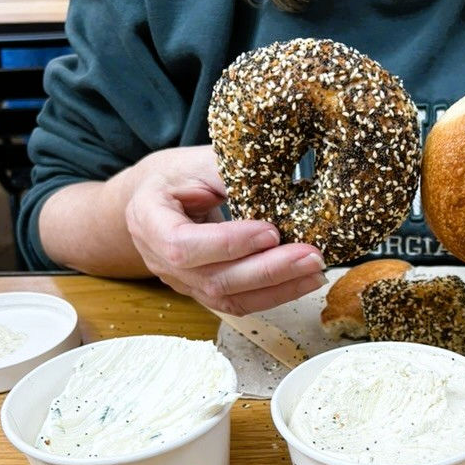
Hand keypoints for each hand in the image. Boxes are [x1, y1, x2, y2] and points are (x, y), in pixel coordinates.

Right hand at [125, 146, 326, 313]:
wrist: (156, 198)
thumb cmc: (178, 176)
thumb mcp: (198, 162)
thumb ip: (231, 172)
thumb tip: (283, 180)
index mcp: (148, 220)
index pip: (183, 245)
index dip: (228, 244)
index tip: (271, 231)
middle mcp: (160, 260)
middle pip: (214, 279)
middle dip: (268, 270)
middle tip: (310, 256)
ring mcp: (181, 282)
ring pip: (229, 298)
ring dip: (278, 288)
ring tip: (315, 271)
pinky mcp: (203, 292)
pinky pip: (239, 303)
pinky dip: (275, 295)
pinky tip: (303, 282)